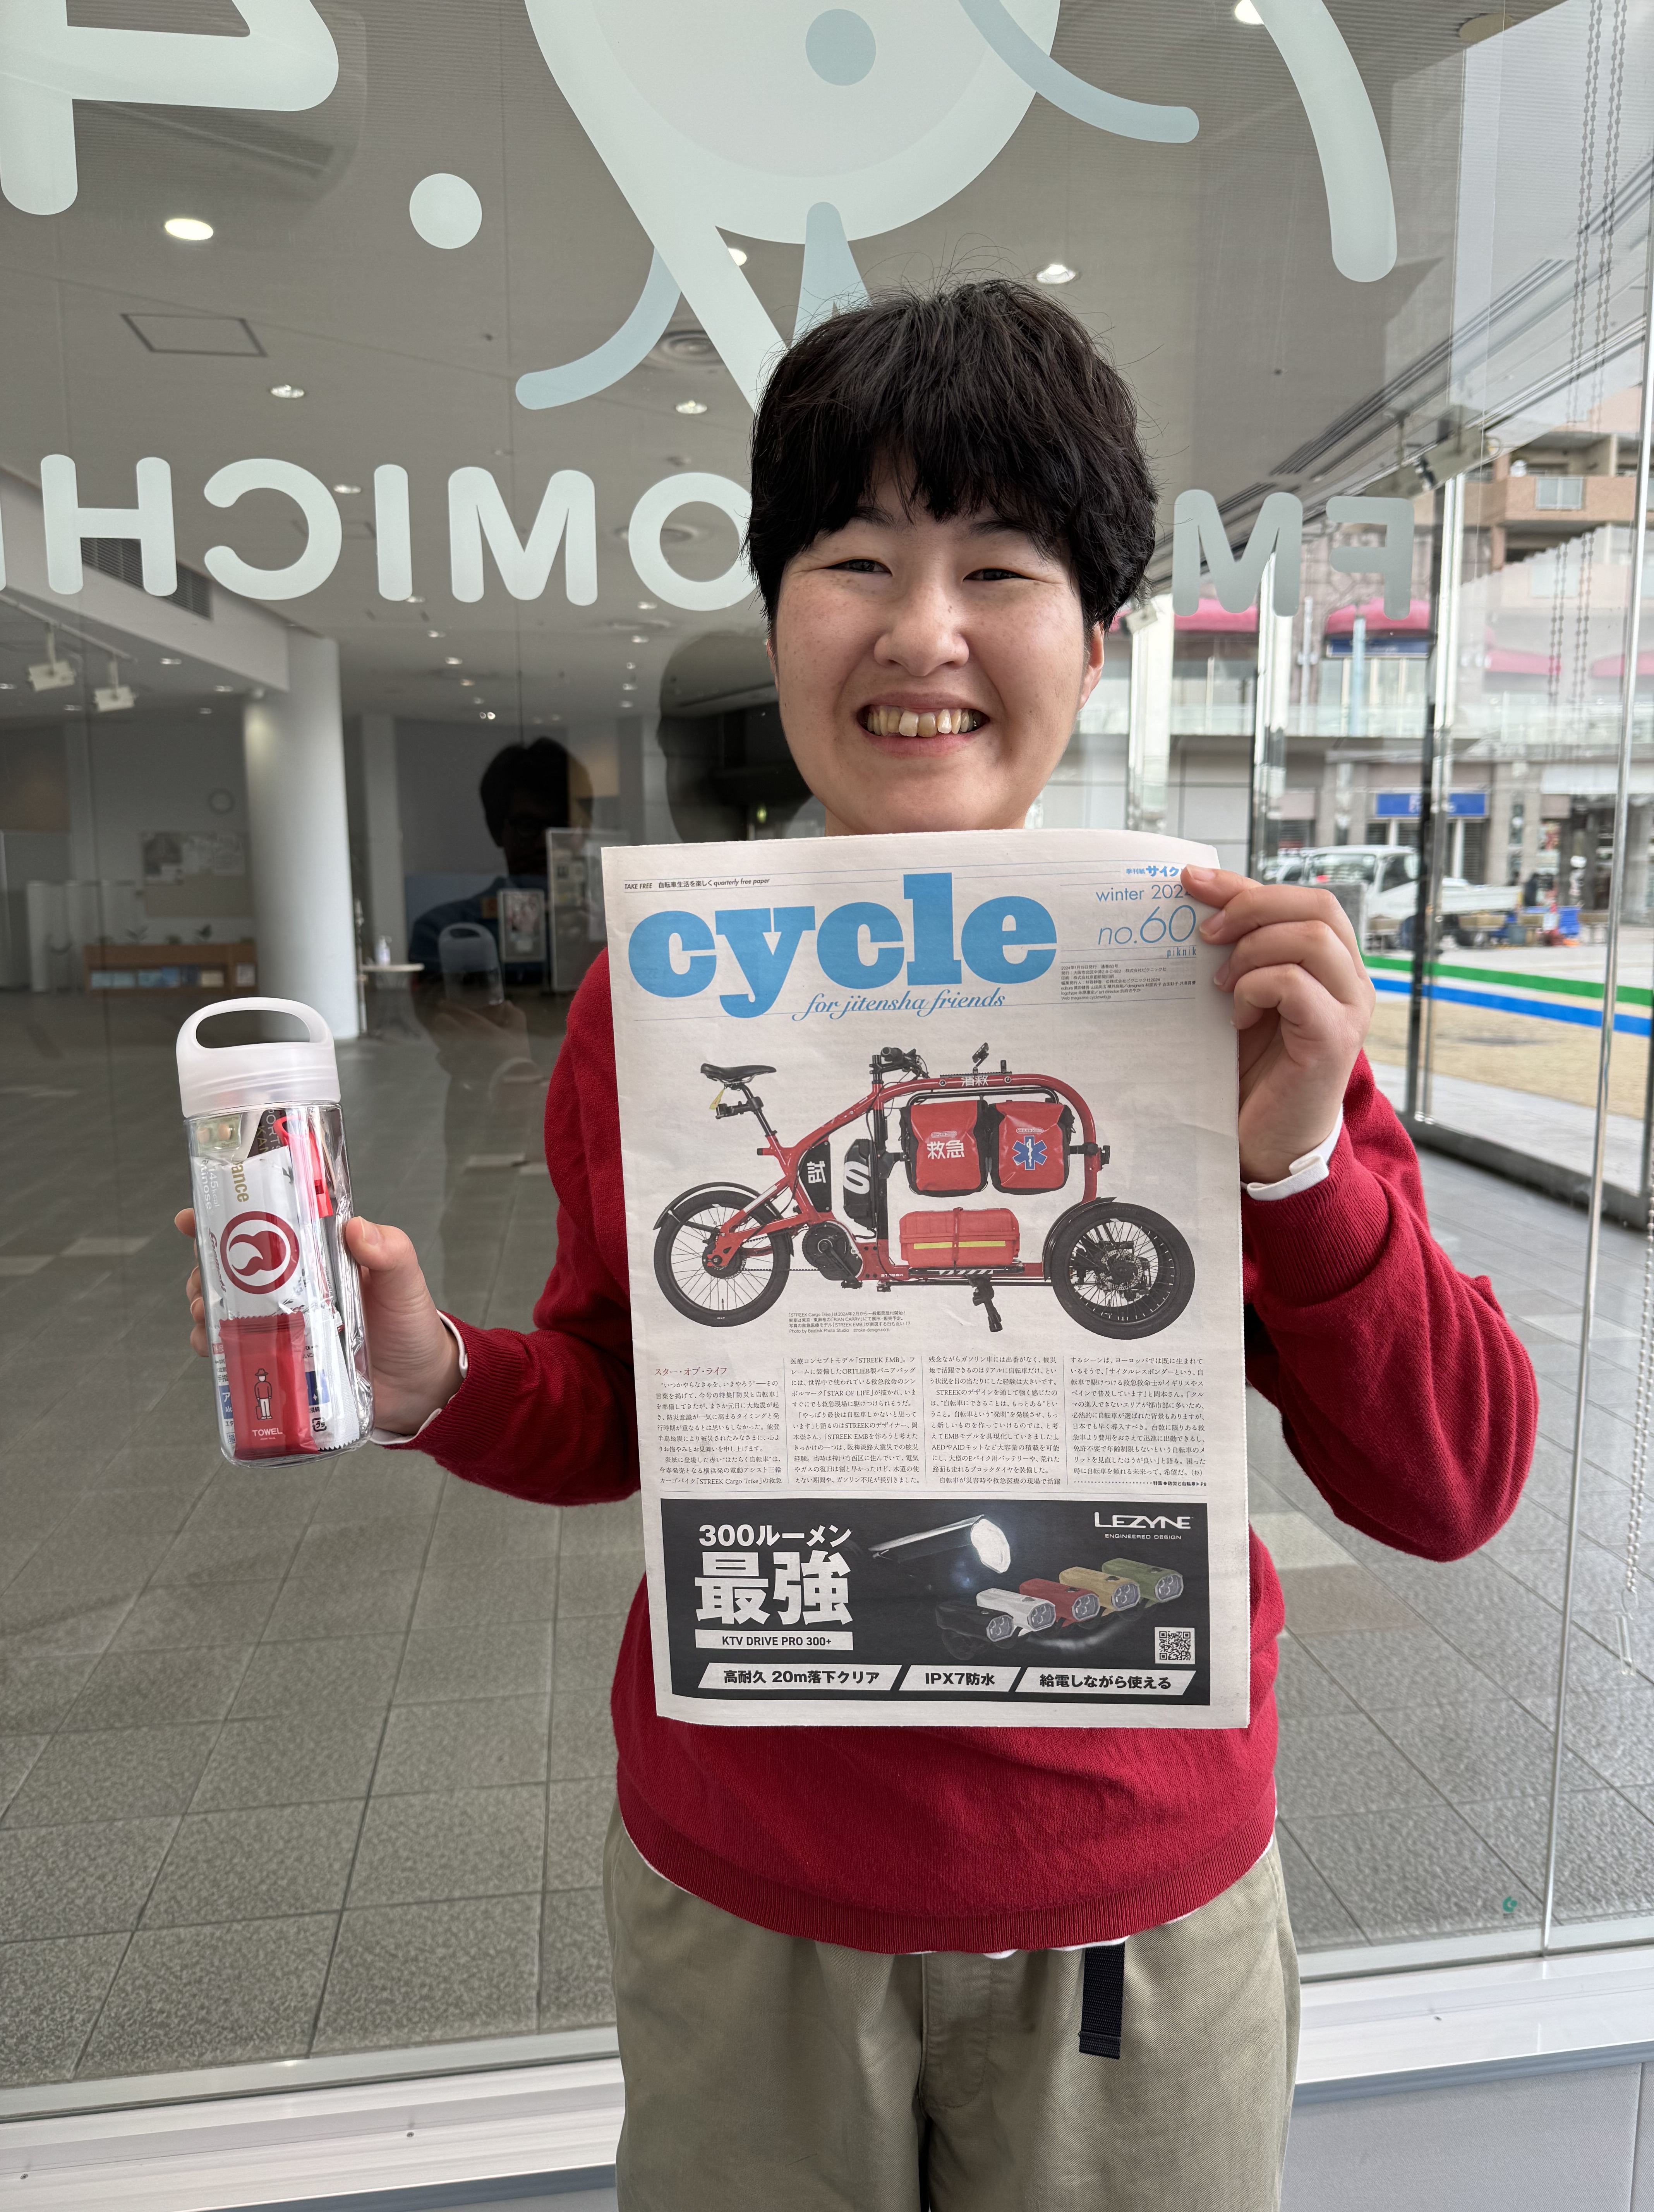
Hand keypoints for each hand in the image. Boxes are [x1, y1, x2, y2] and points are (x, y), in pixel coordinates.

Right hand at [175, 1208, 462, 1436]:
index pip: (267, 1225)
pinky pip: (237, 1349)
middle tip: (199, 1278)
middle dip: (205, 1267)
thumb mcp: (404, 1281)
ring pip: (227, 1306)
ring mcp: (283, 1323)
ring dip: (204, 1305)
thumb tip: (357, 1227)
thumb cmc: (410, 1325)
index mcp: (317, 1255)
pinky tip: (211, 1347)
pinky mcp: (280, 1359)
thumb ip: (389, 1252)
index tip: (192, 1219)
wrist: (418, 1385)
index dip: (225, 1216)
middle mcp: (293, 1286)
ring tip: (202, 1312)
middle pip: (233, 1266)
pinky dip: (216, 1347)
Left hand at [1180, 866, 1374, 1185]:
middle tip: (1205, 934)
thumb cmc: (1253, 1069)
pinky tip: (1238, 1017)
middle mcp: (1351, 981)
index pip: (1304, 899)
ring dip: (1253, 951)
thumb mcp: (1242, 996)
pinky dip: (1256, 988)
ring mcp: (1349, 1009)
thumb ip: (1239, 951)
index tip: (1192, 881)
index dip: (1247, 885)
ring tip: (1221, 985)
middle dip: (1253, 906)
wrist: (1265, 1141)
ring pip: (1311, 938)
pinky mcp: (1333, 1039)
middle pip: (1319, 906)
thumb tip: (1199, 896)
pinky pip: (1295, 984)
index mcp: (1332, 965)